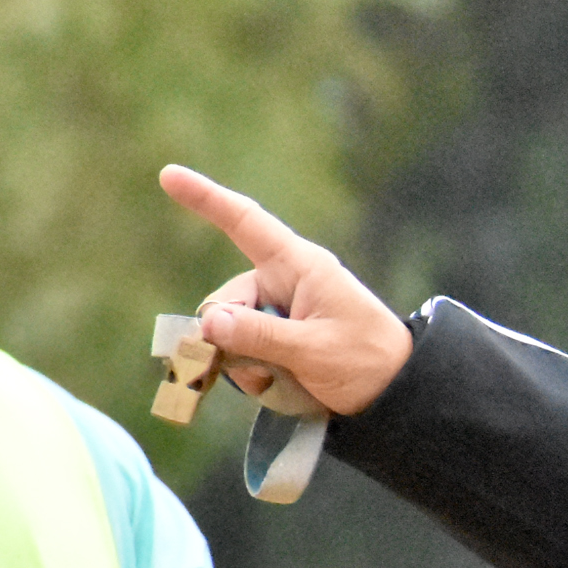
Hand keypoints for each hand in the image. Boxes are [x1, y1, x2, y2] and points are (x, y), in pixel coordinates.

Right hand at [159, 164, 416, 415]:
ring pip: (225, 331)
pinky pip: (238, 350)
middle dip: (227, 336)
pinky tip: (275, 384)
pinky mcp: (275, 336)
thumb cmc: (367, 360)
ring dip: (241, 360)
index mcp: (300, 266)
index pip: (247, 224)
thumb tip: (209, 323)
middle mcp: (283, 281)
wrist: (397, 392)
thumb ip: (261, 336)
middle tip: (260, 368)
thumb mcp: (314, 350)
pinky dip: (248, 370)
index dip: (207, 199)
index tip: (170, 176)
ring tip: (280, 378)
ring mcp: (277, 310)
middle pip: (224, 301)